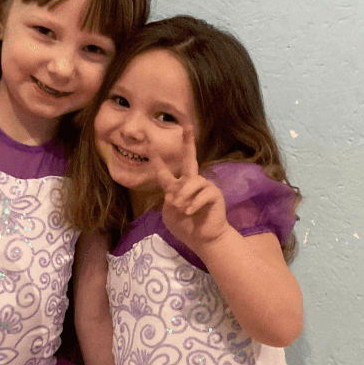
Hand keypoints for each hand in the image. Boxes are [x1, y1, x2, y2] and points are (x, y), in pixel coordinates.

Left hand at [155, 127, 228, 253]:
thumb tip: (174, 194)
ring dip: (183, 196)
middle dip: (188, 141)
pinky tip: (189, 212)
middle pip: (189, 158)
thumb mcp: (170, 216)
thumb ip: (168, 203)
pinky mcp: (214, 193)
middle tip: (188, 125)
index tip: (149, 144)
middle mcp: (190, 182)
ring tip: (180, 208)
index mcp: (177, 187)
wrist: (204, 240)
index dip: (157, 159)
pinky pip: (202, 193)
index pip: (164, 172)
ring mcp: (204, 186)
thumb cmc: (186, 228)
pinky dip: (193, 204)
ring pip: (191, 182)